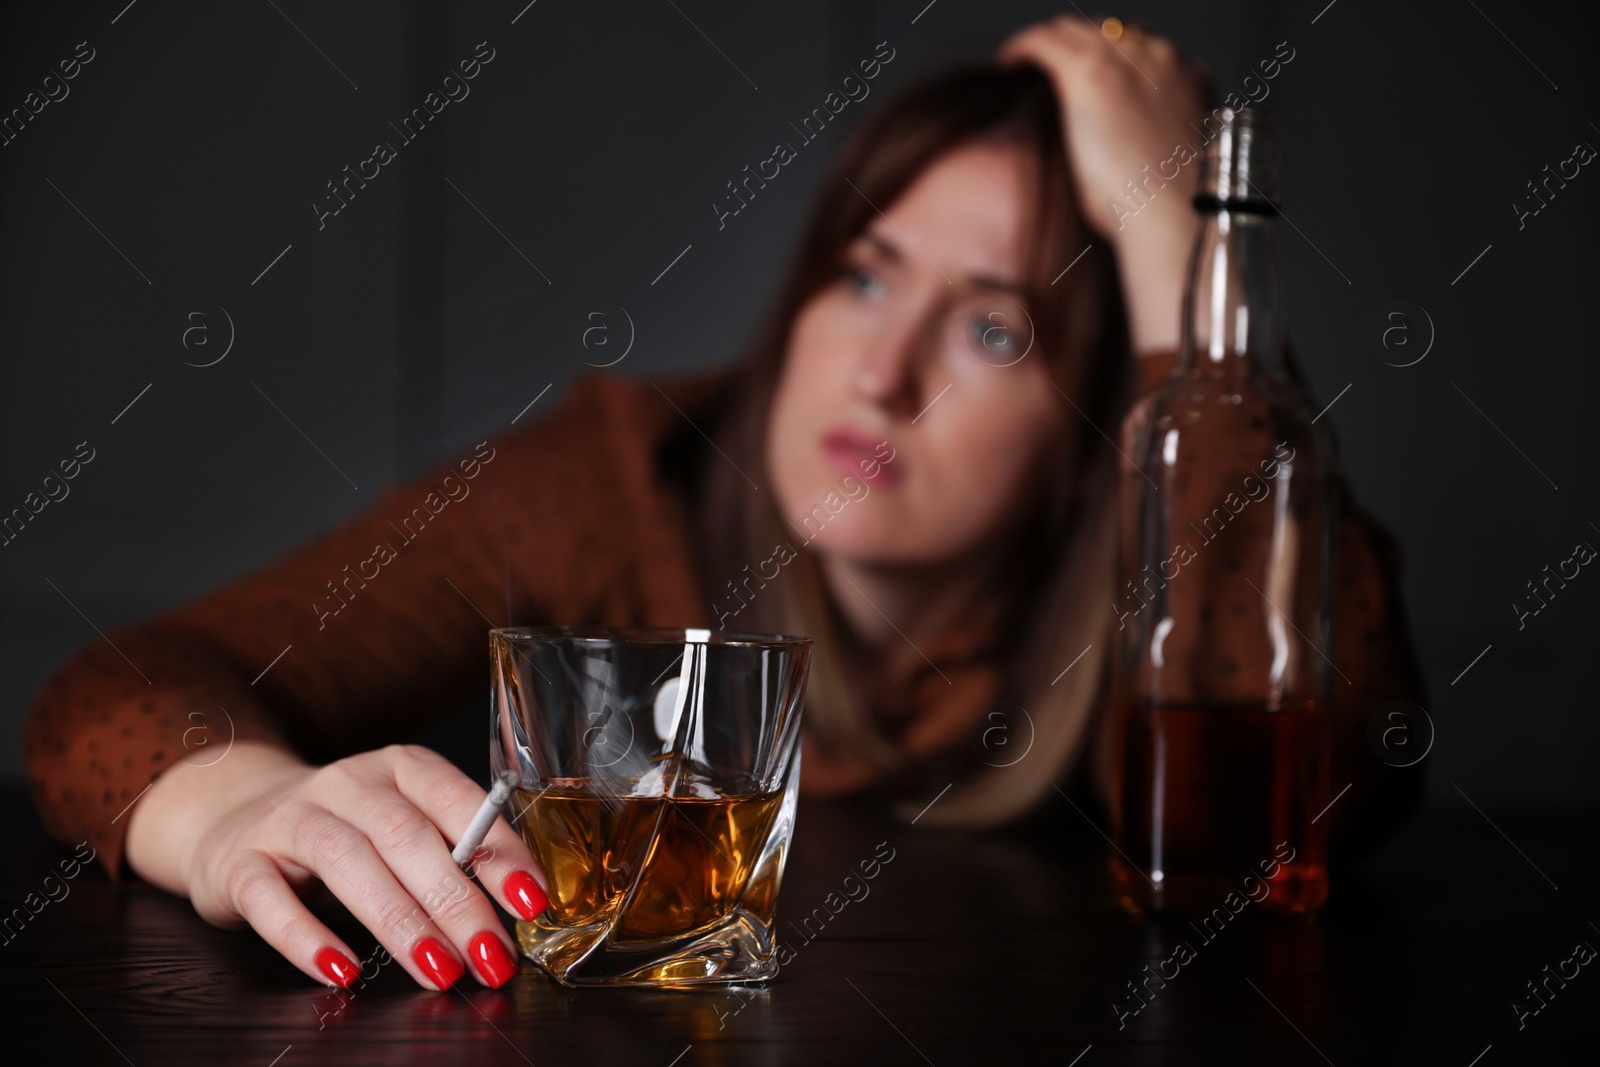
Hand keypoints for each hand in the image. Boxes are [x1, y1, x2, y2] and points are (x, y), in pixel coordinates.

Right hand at [127, 740, 548, 990]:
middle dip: (456, 902)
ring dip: (400, 922)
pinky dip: (307, 939)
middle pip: (408, 838)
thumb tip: (514, 908)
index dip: (497, 851)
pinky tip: (343, 971)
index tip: (531, 900)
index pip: (459, 802)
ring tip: (439, 970)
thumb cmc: (346, 828)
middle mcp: (348, 784)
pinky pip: (272, 901)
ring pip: (349, 863)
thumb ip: (450, 851)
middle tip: (491, 956)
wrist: (234, 815)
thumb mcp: (403, 823)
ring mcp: (290, 820)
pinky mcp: (241, 863)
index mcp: (401, 769)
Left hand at [999, 17, 1214, 355]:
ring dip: (1047, 47)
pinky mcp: (1090, 72)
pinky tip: (1008, 67)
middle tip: (1043, 76)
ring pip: (1073, 30)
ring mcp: (1125, 60)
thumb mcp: (1166, 161)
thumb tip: (1110, 148)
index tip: (1078, 82)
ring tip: (1023, 71)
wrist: (1173, 219)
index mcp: (1186, 76)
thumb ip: (1148, 137)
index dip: (1103, 60)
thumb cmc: (1168, 211)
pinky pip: (1044, 41)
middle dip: (1073, 49)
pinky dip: (1022, 49)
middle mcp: (1159, 57)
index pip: (1136, 48)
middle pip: (1104, 32)